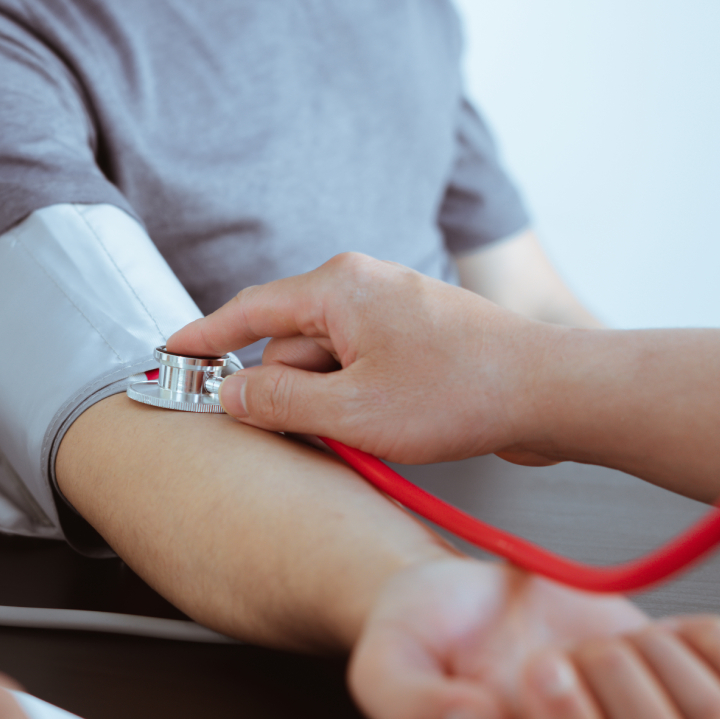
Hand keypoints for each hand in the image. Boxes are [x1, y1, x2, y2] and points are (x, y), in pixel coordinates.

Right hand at [167, 252, 560, 465]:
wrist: (551, 392)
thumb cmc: (460, 392)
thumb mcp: (351, 411)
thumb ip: (277, 401)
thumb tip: (230, 392)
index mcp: (337, 288)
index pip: (247, 312)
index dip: (202, 339)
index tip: (168, 355)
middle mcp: (360, 287)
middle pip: (289, 347)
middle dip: (293, 394)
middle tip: (324, 431)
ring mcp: (389, 311)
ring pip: (326, 365)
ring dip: (333, 405)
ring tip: (376, 430)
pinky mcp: (411, 338)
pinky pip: (358, 369)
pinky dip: (358, 401)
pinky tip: (391, 425)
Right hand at [352, 558, 719, 718]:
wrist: (454, 597)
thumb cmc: (421, 636)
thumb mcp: (387, 664)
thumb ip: (412, 705)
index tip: (540, 666)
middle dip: (617, 687)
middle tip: (560, 652)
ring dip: (657, 662)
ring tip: (601, 644)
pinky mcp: (685, 697)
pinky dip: (700, 639)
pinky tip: (645, 635)